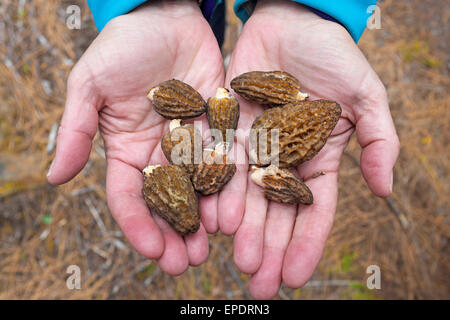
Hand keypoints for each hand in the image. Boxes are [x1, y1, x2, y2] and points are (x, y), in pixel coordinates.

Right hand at [47, 1, 223, 274]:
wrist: (165, 15)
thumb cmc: (123, 47)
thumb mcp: (89, 85)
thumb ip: (75, 131)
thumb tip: (54, 179)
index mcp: (126, 149)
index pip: (129, 197)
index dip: (139, 225)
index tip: (154, 251)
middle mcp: (160, 153)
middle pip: (167, 203)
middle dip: (176, 234)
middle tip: (188, 265)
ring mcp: (191, 142)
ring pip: (198, 190)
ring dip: (204, 221)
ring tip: (212, 248)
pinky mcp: (220, 127)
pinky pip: (225, 162)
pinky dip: (229, 188)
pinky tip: (235, 212)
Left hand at [223, 0, 399, 297]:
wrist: (290, 21)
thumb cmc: (332, 54)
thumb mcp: (366, 96)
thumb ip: (379, 142)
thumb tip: (384, 192)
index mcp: (319, 157)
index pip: (315, 209)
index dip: (307, 243)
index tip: (298, 276)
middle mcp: (286, 159)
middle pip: (278, 213)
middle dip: (272, 249)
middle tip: (262, 285)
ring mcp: (256, 147)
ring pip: (249, 198)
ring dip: (245, 231)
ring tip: (241, 263)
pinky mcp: (229, 130)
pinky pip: (222, 168)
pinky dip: (220, 194)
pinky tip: (215, 223)